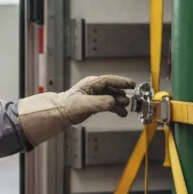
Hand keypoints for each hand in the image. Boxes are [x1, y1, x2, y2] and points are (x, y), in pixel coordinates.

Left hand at [18, 75, 135, 145]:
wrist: (61, 113)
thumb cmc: (68, 106)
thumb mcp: (84, 104)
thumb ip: (100, 102)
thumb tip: (113, 102)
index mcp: (92, 83)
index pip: (110, 80)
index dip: (122, 82)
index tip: (132, 84)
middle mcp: (95, 88)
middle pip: (113, 88)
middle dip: (122, 94)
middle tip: (129, 101)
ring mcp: (96, 95)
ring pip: (112, 97)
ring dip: (119, 103)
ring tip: (125, 110)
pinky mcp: (96, 103)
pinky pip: (109, 104)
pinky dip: (116, 108)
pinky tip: (121, 113)